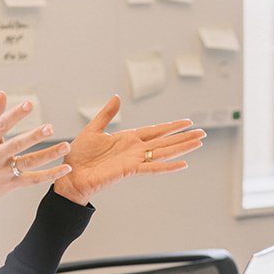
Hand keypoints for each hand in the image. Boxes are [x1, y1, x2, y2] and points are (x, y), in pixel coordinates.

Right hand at [0, 92, 71, 226]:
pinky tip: (65, 169)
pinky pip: (33, 179)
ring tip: (66, 146)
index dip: (15, 114)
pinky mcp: (9, 185)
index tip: (29, 104)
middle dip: (33, 136)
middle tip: (51, 127)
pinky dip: (50, 175)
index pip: (0, 125)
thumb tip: (3, 93)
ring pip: (28, 162)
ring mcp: (1, 172)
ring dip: (49, 155)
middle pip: (16, 145)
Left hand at [53, 96, 205, 205]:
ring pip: (164, 152)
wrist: (70, 175)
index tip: (187, 123)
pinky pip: (153, 168)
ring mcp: (135, 160)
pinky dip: (168, 167)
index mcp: (128, 139)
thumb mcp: (93, 129)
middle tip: (202, 133)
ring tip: (199, 143)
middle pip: (165, 141)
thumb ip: (107, 114)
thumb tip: (117, 98)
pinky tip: (183, 164)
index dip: (172, 127)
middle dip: (184, 137)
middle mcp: (135, 149)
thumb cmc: (79, 156)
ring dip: (182, 148)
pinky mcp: (130, 169)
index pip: (156, 131)